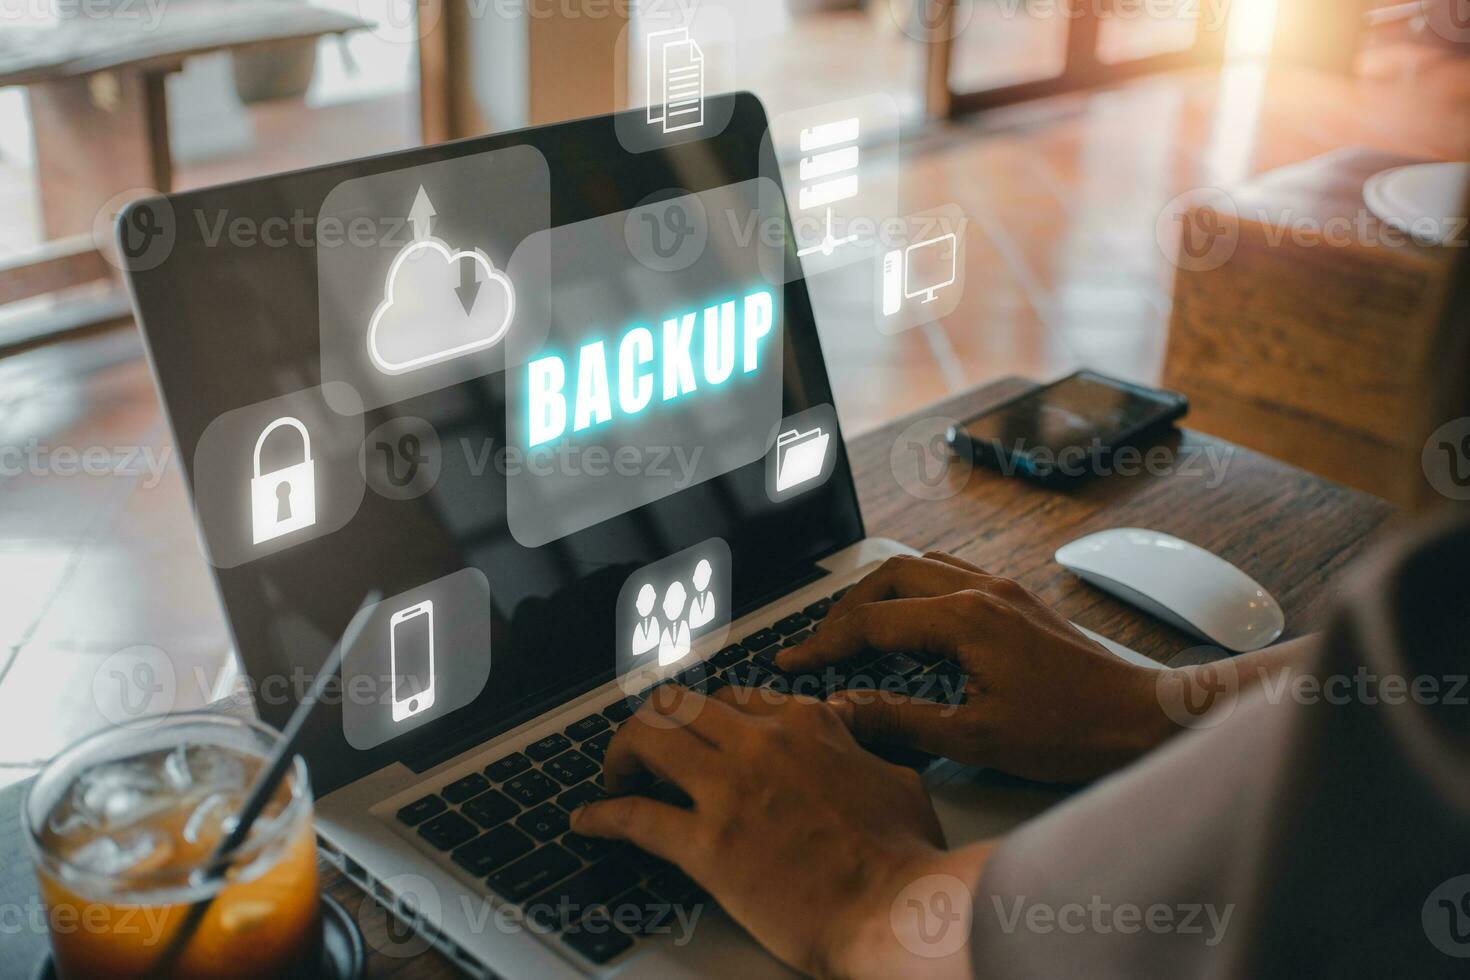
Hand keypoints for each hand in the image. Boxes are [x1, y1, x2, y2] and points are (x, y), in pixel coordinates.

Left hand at [569, 686, 966, 978]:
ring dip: (622, 752)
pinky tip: (588, 821)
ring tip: (615, 776)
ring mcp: (730, 790)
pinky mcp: (706, 844)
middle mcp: (761, 743)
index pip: (737, 698)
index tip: (699, 735)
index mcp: (805, 725)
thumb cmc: (906, 857)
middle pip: (681, 704)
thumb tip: (860, 756)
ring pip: (648, 737)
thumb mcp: (896, 781)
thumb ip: (863, 756)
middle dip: (654, 722)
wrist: (896, 909)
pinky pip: (634, 817)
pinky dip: (602, 816)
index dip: (709, 717)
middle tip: (645, 750)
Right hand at [778, 553, 1175, 782]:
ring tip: (854, 629)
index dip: (824, 644)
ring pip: (920, 566)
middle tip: (818, 645)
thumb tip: (844, 711)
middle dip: (844, 608)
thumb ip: (901, 720)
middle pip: (888, 576)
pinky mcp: (1017, 599)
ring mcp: (1002, 589)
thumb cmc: (1072, 730)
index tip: (792, 662)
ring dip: (880, 592)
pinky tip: (911, 621)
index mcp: (965, 619)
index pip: (872, 622)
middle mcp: (981, 590)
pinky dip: (914, 590)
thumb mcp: (976, 738)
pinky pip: (950, 573)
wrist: (1142, 717)